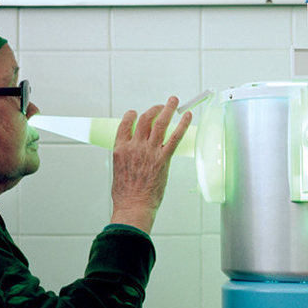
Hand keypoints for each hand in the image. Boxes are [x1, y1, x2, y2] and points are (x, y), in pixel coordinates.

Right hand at [109, 96, 191, 231]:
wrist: (134, 205)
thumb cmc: (126, 194)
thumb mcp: (119, 171)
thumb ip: (127, 159)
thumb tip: (133, 157)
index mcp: (121, 149)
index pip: (125, 124)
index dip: (132, 116)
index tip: (136, 113)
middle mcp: (134, 146)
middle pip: (144, 120)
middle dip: (153, 109)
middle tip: (160, 106)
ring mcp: (149, 151)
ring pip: (159, 123)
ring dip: (167, 109)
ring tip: (173, 101)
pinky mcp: (163, 158)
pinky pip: (175, 137)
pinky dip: (183, 124)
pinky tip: (188, 116)